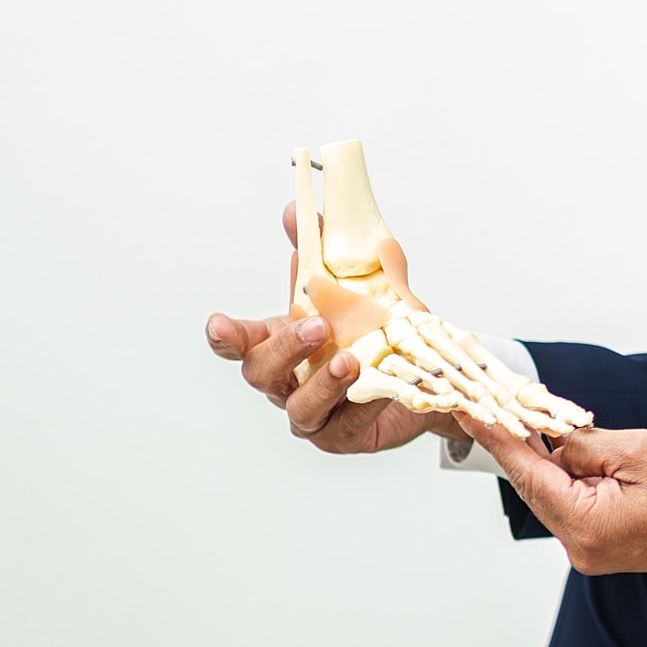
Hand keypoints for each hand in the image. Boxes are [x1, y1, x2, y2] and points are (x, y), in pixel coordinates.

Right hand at [199, 200, 464, 455]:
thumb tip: (300, 210)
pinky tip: (378, 388)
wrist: (428, 377)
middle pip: (262, 373)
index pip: (240, 343)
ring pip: (300, 407)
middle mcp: (290, 381)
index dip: (225, 336)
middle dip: (285, 348)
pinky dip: (361, 404)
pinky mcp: (344, 436)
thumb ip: (326, 250)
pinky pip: (345, 425)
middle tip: (317, 325)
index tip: (218, 324)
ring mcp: (314, 414)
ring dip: (323, 382)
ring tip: (350, 361)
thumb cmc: (381, 332)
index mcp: (283, 343)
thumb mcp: (361, 282)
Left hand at [465, 421, 646, 574]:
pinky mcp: (606, 547)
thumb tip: (549, 439)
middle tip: (499, 403)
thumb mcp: (636, 449)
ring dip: (547, 459)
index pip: (527, 474)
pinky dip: (568, 478)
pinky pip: (574, 506)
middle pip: (536, 487)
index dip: (497, 438)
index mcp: (586, 525)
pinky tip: (567, 448)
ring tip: (535, 417)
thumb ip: (582, 443)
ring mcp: (593, 551)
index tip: (468, 412)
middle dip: (521, 443)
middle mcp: (582, 547)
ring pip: (554, 495)